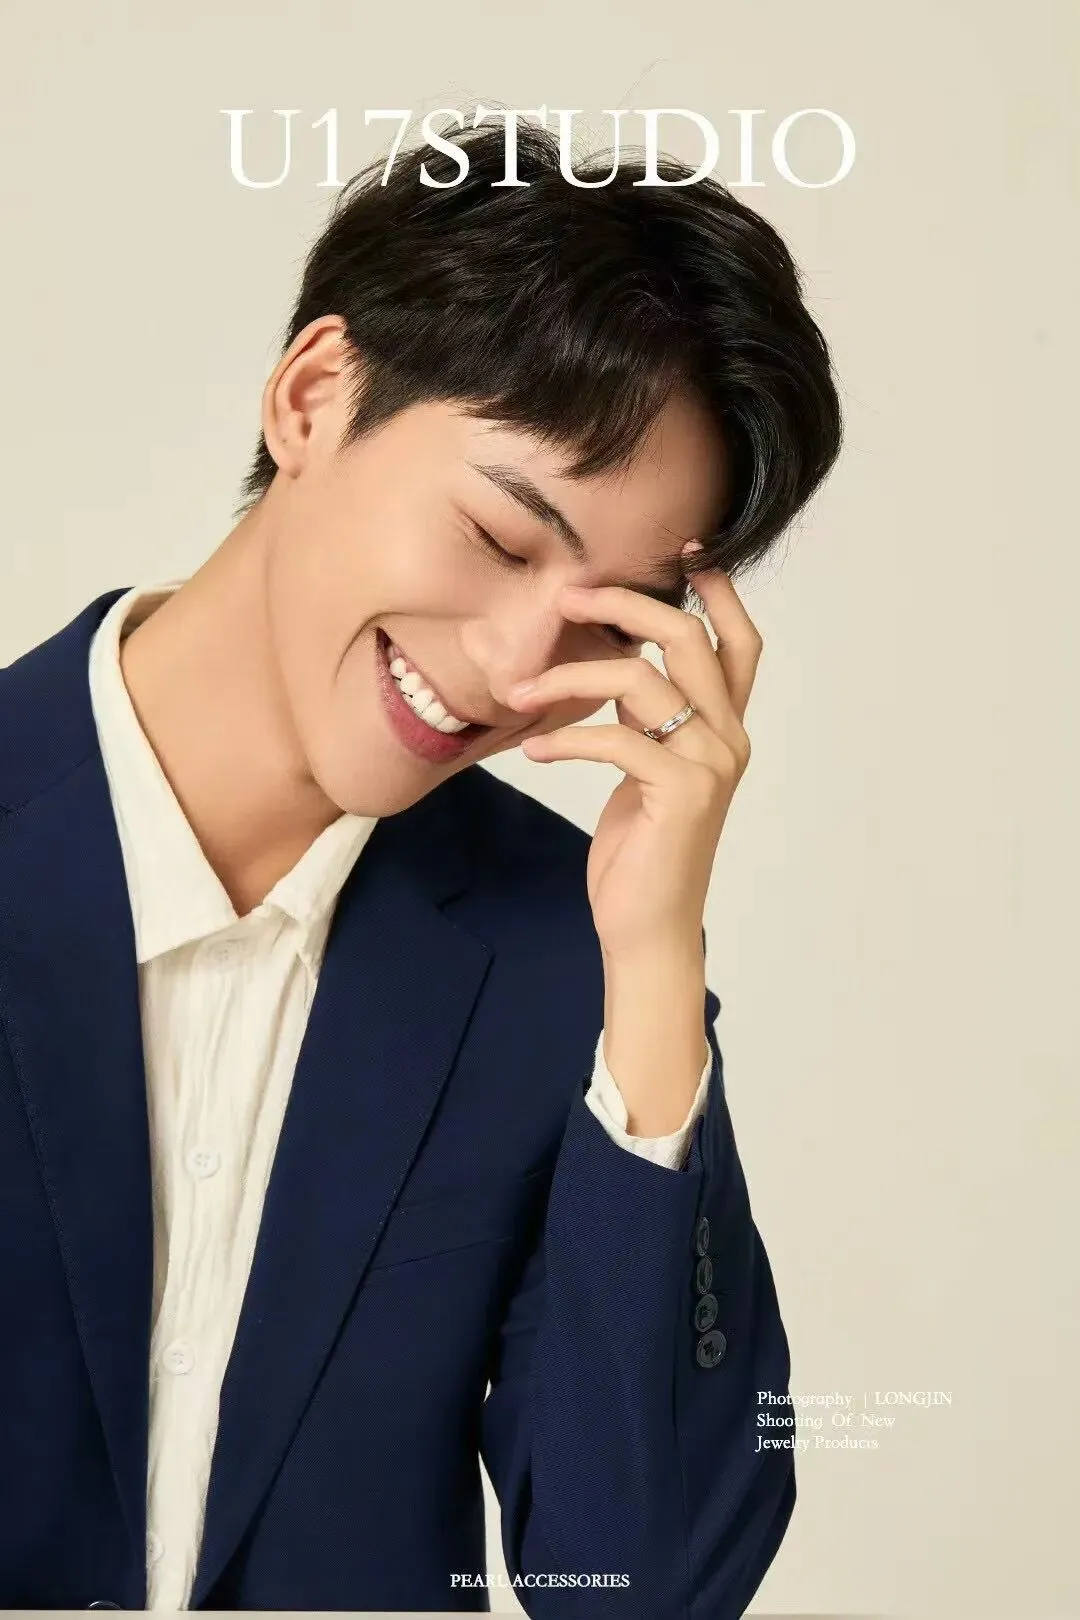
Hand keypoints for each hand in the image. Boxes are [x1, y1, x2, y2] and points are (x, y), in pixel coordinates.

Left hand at [507, 547, 762, 964]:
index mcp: (724, 730)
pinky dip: (567, 739)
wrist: (649, 928)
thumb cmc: (641, 850)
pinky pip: (617, 740)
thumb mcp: (645, 771)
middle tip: (569, 598)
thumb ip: (645, 720)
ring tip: (520, 690)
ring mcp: (709, 766)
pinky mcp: (681, 795)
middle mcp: (727, 740)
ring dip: (570, 677)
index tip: (685, 553)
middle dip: (625, 606)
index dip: (720, 593)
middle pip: (687, 641)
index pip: (739, 645)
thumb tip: (611, 665)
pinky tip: (534, 751)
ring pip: (641, 683)